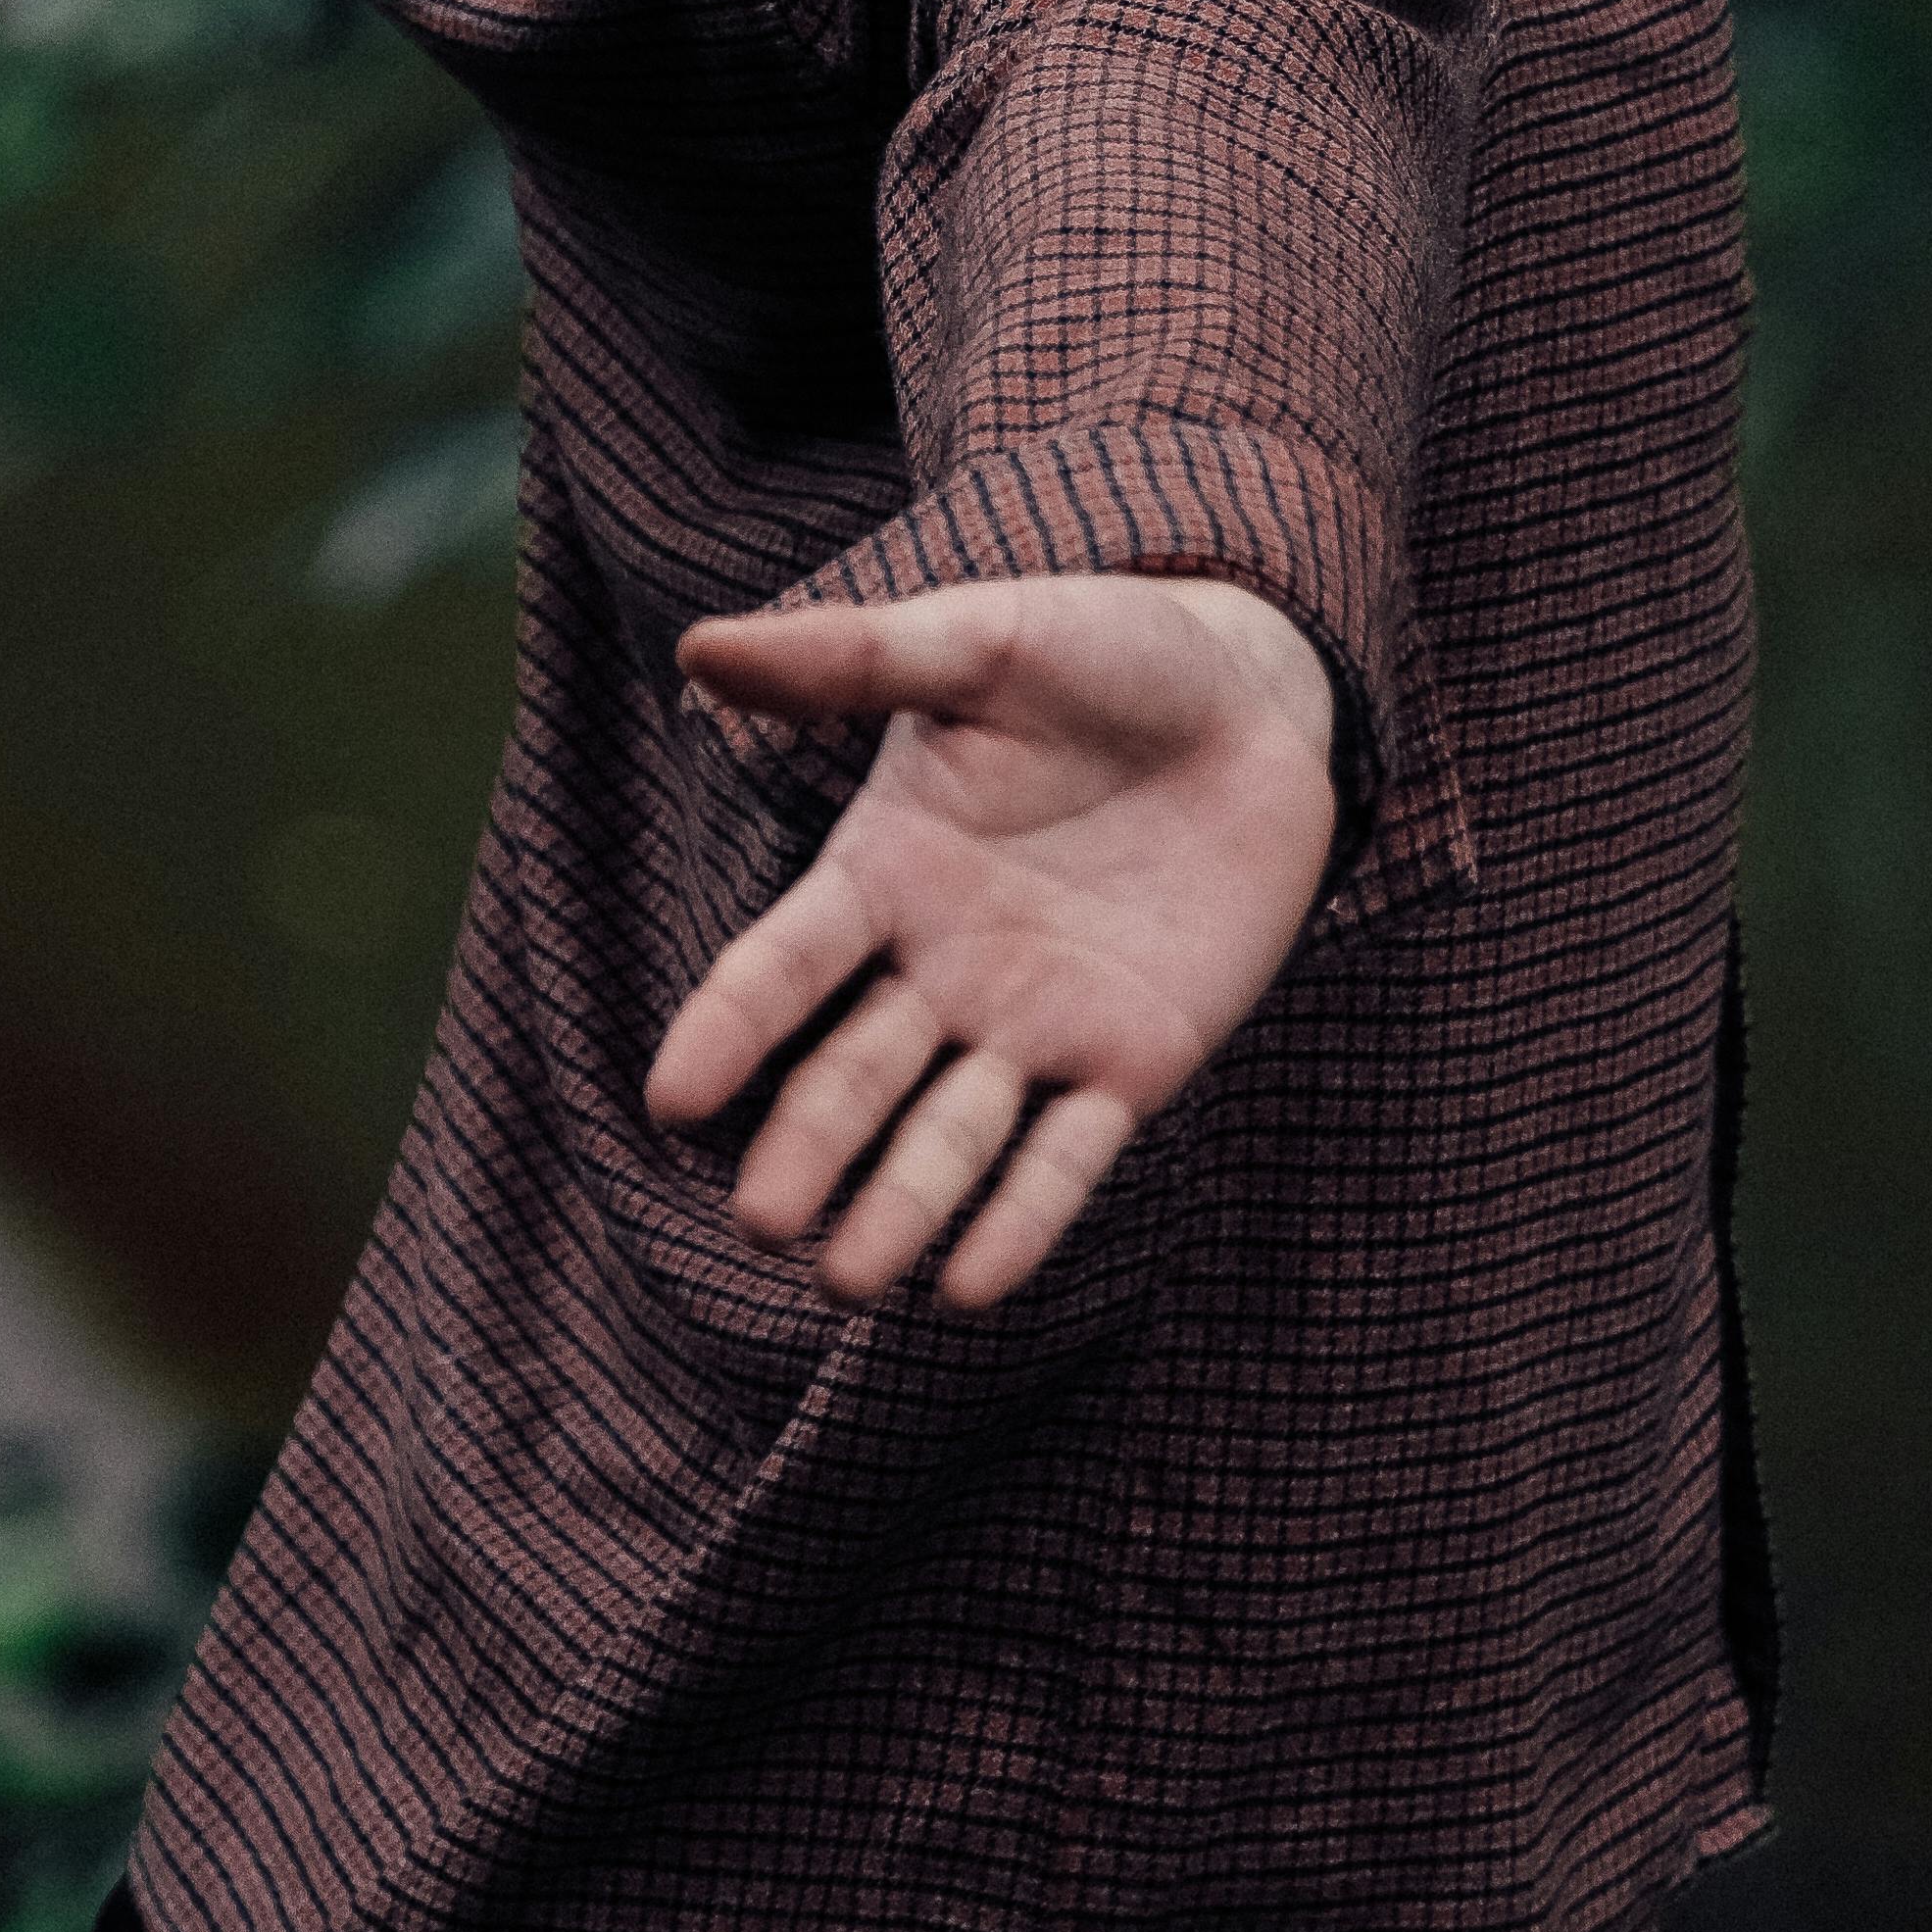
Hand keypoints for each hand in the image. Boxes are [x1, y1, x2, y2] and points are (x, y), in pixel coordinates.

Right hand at [646, 573, 1339, 1313]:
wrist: (1259, 704)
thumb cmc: (1107, 656)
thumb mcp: (984, 644)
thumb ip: (852, 657)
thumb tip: (698, 646)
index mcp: (885, 871)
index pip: (785, 966)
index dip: (730, 1028)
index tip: (672, 1098)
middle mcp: (941, 968)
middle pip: (854, 1076)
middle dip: (808, 1149)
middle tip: (763, 1220)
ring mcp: (1034, 1024)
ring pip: (949, 1136)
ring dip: (900, 1209)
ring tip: (849, 1282)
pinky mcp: (1132, 1062)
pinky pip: (1068, 1156)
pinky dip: (1023, 1220)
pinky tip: (972, 1286)